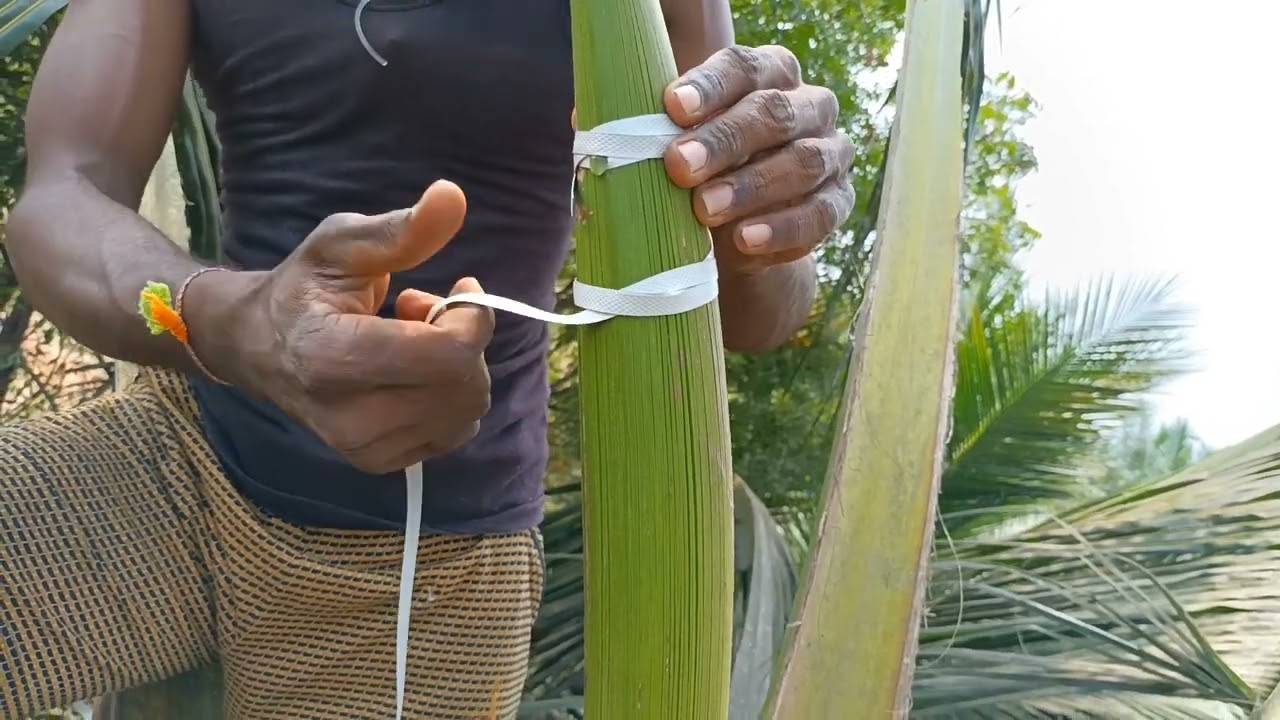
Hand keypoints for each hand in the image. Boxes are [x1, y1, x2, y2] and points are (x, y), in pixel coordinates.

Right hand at [189, 181, 494, 473]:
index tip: (460, 288)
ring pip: (468, 411)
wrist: (259, 347)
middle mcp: (349, 418)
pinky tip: (411, 373)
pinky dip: (448, 397)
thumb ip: (401, 229)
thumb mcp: (342, 244)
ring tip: (409, 341)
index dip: (472, 318)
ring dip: (456, 368)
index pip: (447, 356)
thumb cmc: (304, 288)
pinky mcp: (381, 462)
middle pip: (465, 385)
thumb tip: (453, 195)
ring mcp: (365, 448)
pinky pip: (458, 431)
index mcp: (333, 359)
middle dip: (463, 340)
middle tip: (420, 311)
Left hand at [661, 45, 856, 274]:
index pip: (744, 68)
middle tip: (679, 166)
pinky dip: (781, 228)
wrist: (740, 230)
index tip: (672, 107)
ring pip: (802, 162)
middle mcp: (810, 106)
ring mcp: (831, 154)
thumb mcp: (684, 144)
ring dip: (751, 187)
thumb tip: (613, 130)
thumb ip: (665, 132)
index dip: (710, 86)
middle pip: (775, 113)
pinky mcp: (839, 202)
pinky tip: (746, 239)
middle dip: (725, 140)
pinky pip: (820, 214)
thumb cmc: (704, 169)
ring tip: (705, 210)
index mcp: (771, 74)